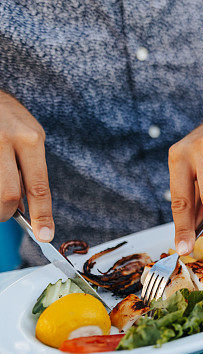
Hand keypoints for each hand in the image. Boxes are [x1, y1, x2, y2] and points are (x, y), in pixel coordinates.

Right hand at [0, 92, 53, 240]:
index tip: (45, 235)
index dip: (42, 215)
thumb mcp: (28, 137)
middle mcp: (6, 141)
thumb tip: (26, 206)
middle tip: (6, 214)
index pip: (38, 187)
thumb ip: (28, 169)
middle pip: (7, 195)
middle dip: (6, 213)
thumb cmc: (7, 118)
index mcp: (30, 139)